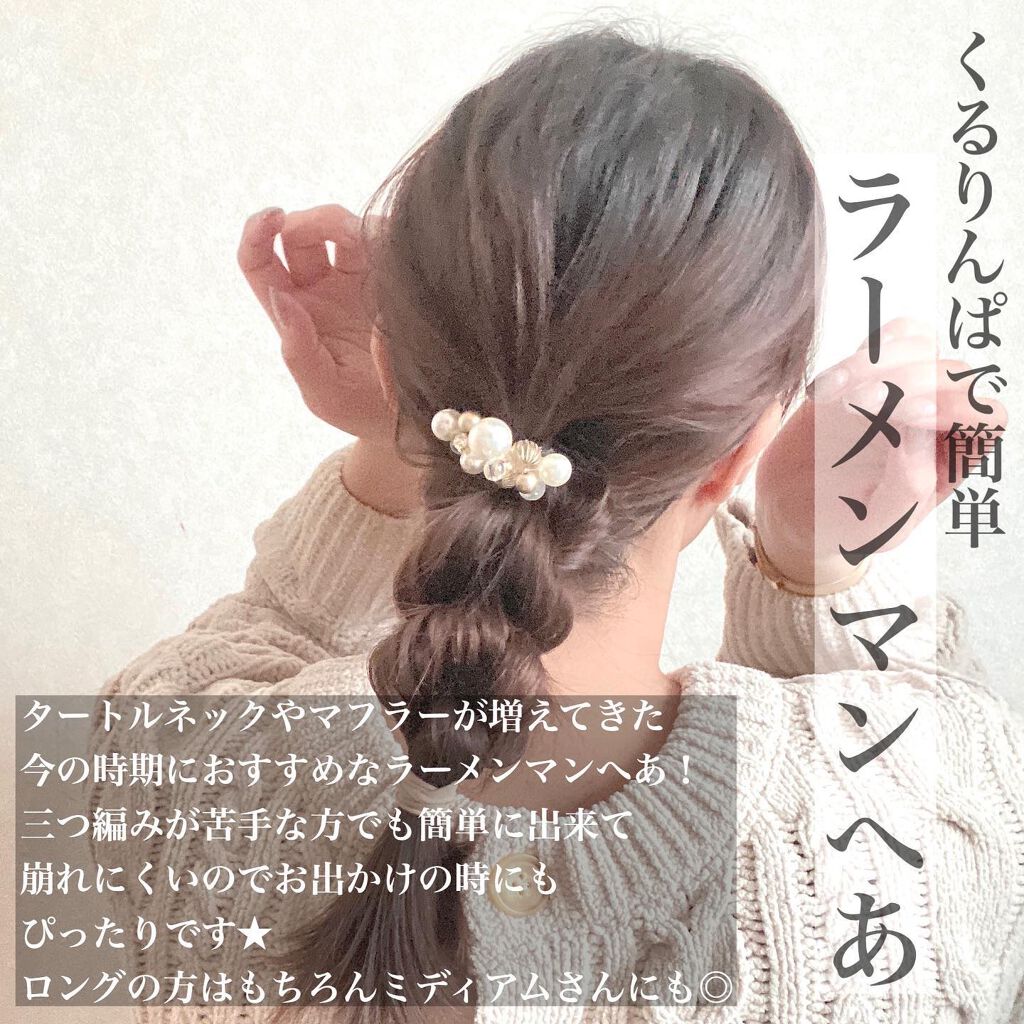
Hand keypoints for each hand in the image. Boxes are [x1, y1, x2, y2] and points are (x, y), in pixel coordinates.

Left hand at [238, 205, 421, 516]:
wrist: (417, 419)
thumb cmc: (364, 412)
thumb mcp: (324, 393)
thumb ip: (299, 351)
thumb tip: (281, 300)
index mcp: (296, 314)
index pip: (259, 261)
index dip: (257, 232)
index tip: (274, 217)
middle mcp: (322, 291)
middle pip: (300, 233)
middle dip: (312, 222)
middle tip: (340, 234)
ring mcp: (359, 281)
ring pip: (344, 228)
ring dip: (350, 224)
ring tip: (374, 246)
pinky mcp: (396, 276)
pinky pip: (386, 239)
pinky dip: (387, 235)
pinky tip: (399, 254)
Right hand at [755, 317, 1007, 587]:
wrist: (793, 505)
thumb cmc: (844, 522)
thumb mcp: (879, 528)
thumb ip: (908, 489)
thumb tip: (917, 435)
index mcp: (953, 459)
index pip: (985, 418)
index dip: (954, 408)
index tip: (904, 417)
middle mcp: (939, 420)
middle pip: (954, 375)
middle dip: (906, 382)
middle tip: (855, 402)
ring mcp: (908, 389)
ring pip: (923, 346)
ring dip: (878, 361)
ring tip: (832, 393)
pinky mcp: (874, 371)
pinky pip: (892, 337)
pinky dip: (864, 350)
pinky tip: (831, 381)